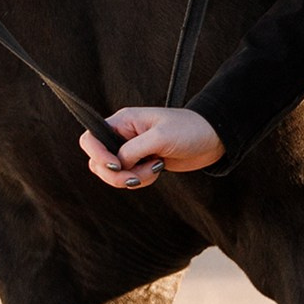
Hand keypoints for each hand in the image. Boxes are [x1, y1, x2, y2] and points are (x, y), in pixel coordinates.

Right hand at [78, 107, 224, 189]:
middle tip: (137, 177)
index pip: (91, 138)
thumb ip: (133, 150)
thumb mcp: (160, 137)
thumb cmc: (188, 129)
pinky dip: (141, 181)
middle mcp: (123, 136)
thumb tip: (117, 165)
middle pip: (98, 162)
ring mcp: (132, 151)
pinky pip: (129, 179)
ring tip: (155, 168)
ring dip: (133, 179)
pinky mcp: (142, 164)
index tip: (116, 166)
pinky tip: (158, 169)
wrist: (212, 138)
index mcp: (123, 122)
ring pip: (113, 174)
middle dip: (116, 175)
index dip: (97, 155)